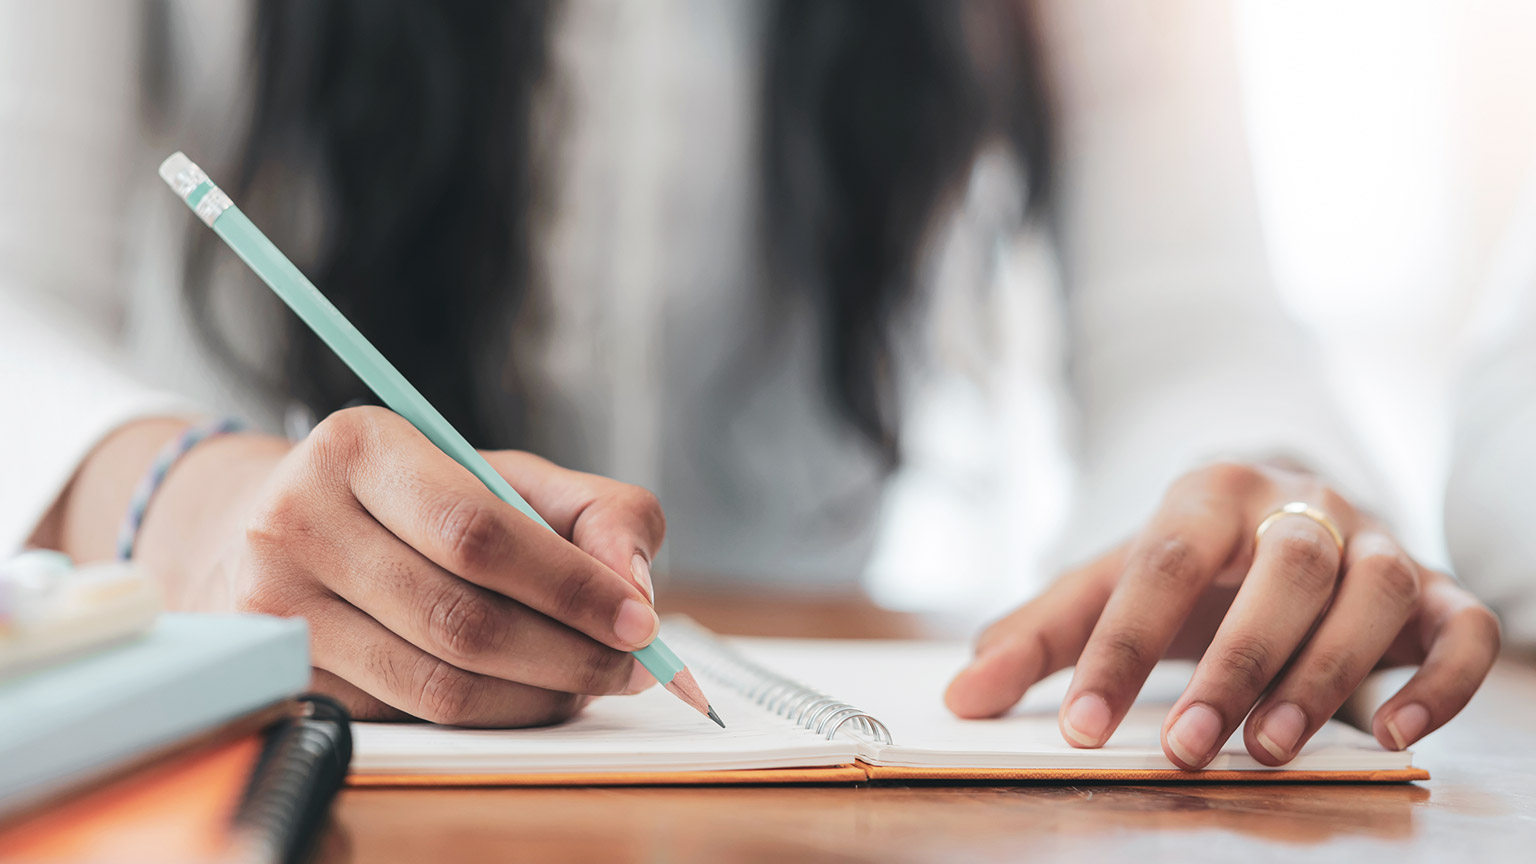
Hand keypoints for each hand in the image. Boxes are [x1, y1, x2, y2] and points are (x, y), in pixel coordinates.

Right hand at [137, 407, 665, 726]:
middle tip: (636, 666)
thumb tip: (635, 586)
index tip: (641, 620)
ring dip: (540, 696)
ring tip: (591, 680)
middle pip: (462, 619)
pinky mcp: (289, 677)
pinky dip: (494, 716)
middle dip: (571, 654)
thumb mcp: (508, 476)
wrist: (290, 530)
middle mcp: (296, 523)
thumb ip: (596, 511)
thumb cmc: (420, 501)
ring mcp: (279, 609)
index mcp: (358, 447)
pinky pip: (413, 719)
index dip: (570, 585)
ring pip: (440, 685)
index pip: (478, 531)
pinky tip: (529, 692)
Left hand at [945, 460, 1500, 767]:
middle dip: (1236, 664)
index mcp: (1209, 492)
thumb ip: (1041, 633)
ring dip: (1326, 675)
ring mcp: (1378, 540)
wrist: (1282, 500)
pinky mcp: (1437, 586)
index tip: (1082, 727)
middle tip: (1186, 749)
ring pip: (1376, 592)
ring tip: (1269, 752)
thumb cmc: (1188, 555)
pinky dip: (1442, 681)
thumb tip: (963, 694)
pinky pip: (1464, 626)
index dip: (1121, 646)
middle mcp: (1302, 505)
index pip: (1163, 562)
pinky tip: (1395, 735)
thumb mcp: (1110, 578)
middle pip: (1284, 568)